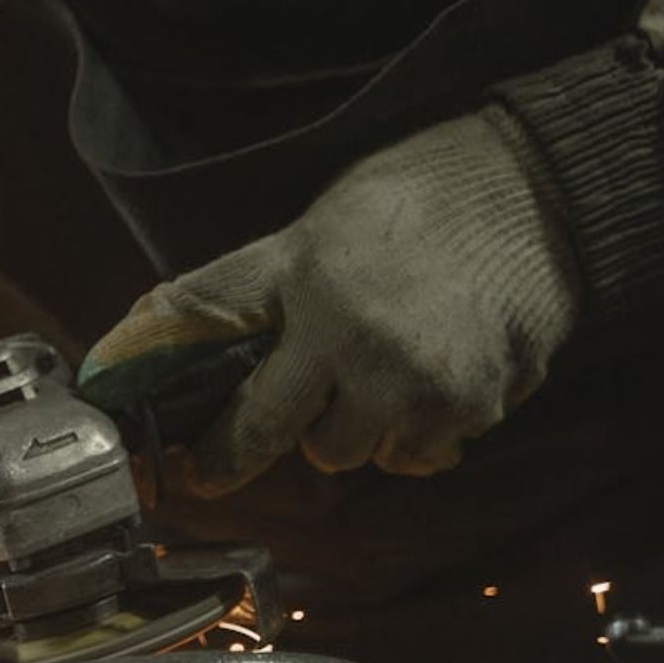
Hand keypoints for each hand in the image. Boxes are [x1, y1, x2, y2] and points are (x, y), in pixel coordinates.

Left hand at [78, 108, 581, 496]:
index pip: (245, 407)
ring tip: (379, 368)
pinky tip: (429, 375)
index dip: (218, 451)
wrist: (536, 190)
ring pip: (361, 455)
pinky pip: (423, 453)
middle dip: (294, 429)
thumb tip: (126, 341)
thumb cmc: (406, 205)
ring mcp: (429, 388)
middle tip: (310, 389)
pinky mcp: (482, 406)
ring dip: (360, 429)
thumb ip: (223, 296)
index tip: (192, 472)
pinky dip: (417, 429)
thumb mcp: (301, 236)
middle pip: (301, 445)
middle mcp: (369, 357)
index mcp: (315, 307)